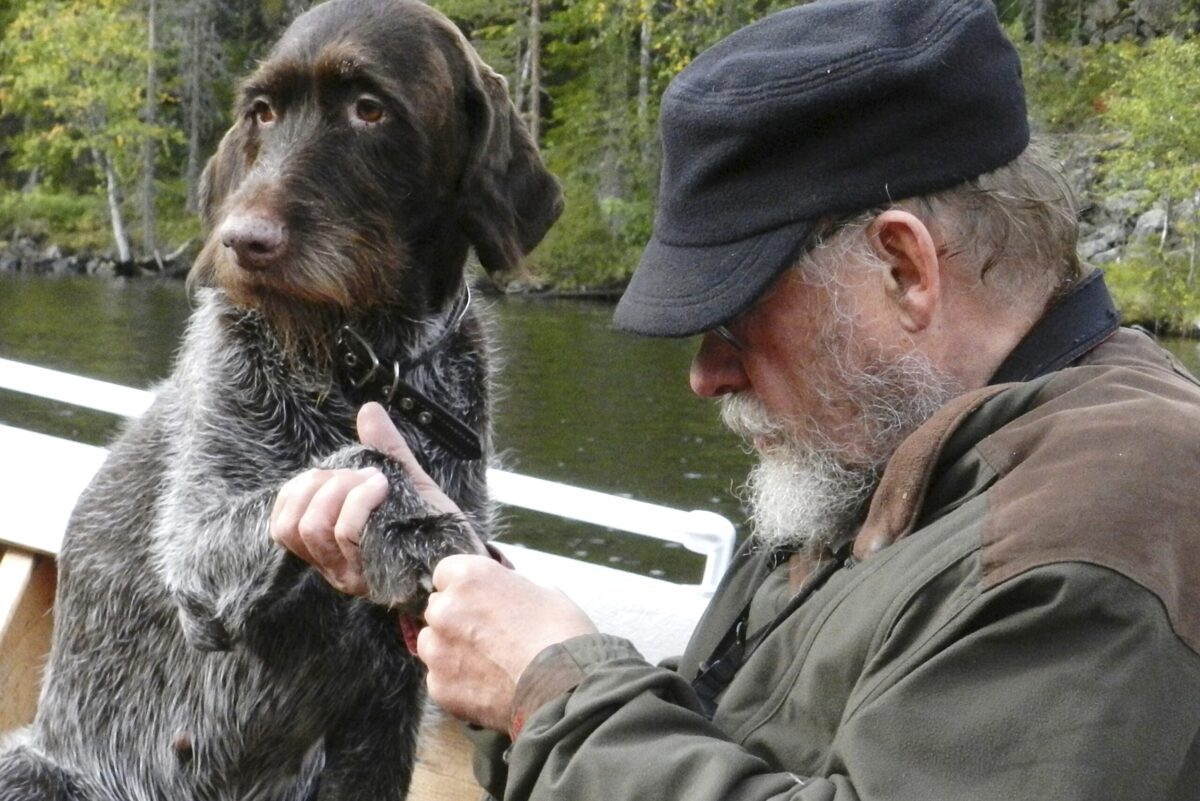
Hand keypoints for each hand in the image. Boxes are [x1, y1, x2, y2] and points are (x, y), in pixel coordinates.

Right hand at [271, 402, 481, 592]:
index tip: (331, 474)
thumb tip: (369, 410)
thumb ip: (385, 449)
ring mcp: (352, 573)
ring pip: (316, 528)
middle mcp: (334, 566)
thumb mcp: (406, 481)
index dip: (297, 492)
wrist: (465, 554)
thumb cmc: (431, 524)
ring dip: (342, 490)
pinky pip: (347, 533)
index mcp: (329, 547)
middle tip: (362, 475)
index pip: (282, 525)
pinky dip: (360, 500)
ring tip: (376, 481)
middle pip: (295, 525)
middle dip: (324, 485)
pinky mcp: (372, 573)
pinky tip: (384, 488)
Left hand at [418, 554, 598, 731]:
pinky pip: (441, 680)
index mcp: (470, 578)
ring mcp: (439, 651)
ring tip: (488, 665)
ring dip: (452, 651)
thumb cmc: (563, 634)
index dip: (466, 589)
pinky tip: (488, 687)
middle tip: (490, 636)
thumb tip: (504, 596)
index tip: (480, 601)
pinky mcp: (440, 687)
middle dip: (458, 620)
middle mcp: (446, 610)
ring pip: (433, 645)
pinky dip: (458, 684)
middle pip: (438, 609)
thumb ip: (510, 589)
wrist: (566, 688)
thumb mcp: (543, 591)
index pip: (446, 573)